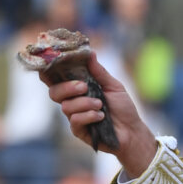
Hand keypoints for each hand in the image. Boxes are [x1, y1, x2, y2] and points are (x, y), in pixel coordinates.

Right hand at [44, 51, 156, 178]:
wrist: (132, 131)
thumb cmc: (123, 108)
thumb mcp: (114, 86)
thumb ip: (99, 72)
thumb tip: (90, 53)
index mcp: (77, 88)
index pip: (56, 79)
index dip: (49, 71)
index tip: (55, 64)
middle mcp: (72, 101)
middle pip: (54, 92)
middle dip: (67, 87)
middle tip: (83, 87)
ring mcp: (74, 116)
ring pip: (65, 106)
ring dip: (84, 103)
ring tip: (100, 105)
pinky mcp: (78, 130)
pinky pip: (75, 120)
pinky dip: (88, 116)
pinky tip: (100, 116)